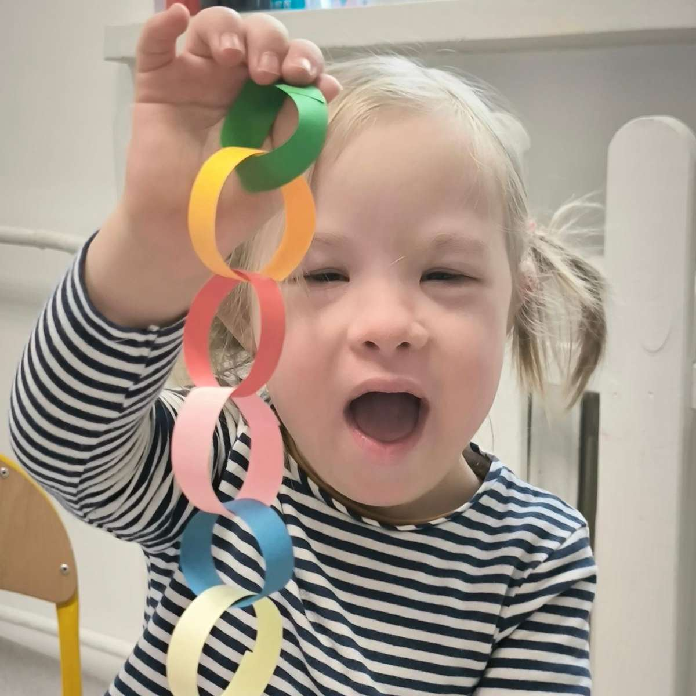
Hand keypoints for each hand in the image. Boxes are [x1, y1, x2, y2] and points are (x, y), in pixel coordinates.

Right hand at [120, 4, 340, 273]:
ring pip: (214, 29)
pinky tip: (175, 18)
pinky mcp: (159, 87)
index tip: (307, 77)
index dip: (304, 59)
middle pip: (258, 36)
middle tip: (269, 73)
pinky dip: (161, 27)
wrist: (188, 230)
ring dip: (229, 30)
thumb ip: (300, 129)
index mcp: (272, 101)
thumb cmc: (236, 205)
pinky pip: (154, 47)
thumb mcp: (281, 172)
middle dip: (271, 43)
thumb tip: (327, 86)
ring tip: (234, 57)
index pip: (292, 62)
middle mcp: (237, 83)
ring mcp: (197, 80)